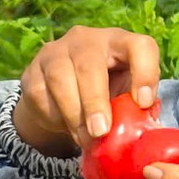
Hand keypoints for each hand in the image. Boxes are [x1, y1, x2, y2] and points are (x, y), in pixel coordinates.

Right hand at [11, 27, 160, 155]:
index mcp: (122, 42)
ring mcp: (56, 51)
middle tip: (101, 132)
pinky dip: (54, 116)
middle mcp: (88, 39)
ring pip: (60, 79)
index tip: (143, 103)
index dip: (145, 73)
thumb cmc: (110, 91)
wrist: (66, 93)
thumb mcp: (127, 94)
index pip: (139, 46)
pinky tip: (66, 127)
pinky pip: (39, 94)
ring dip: (74, 114)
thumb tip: (146, 129)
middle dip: (95, 102)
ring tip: (86, 139)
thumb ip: (137, 107)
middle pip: (89, 65)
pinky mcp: (32, 69)